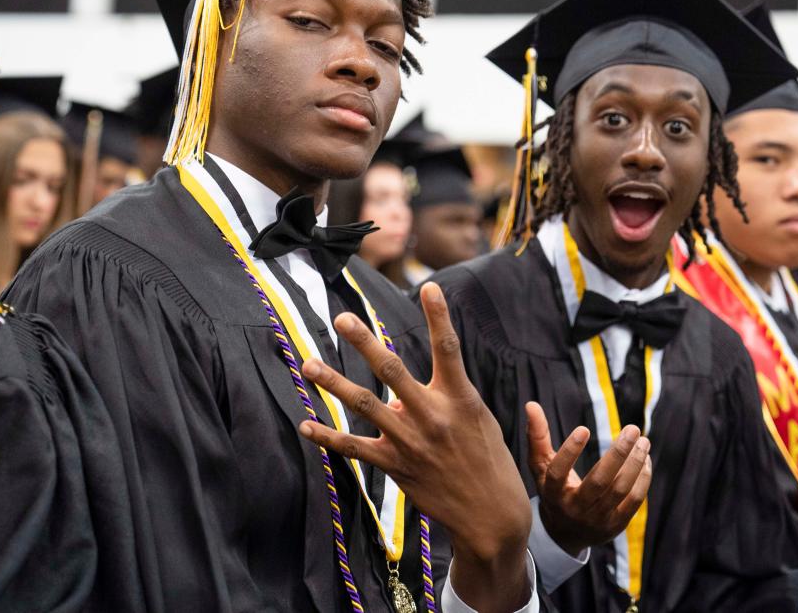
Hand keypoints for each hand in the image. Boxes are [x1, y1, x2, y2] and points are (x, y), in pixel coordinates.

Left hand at [298, 282, 531, 610]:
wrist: (491, 512)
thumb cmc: (486, 457)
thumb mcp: (475, 419)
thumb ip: (437, 399)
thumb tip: (395, 395)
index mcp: (461, 398)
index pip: (448, 348)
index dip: (439, 316)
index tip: (428, 286)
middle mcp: (433, 415)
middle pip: (392, 370)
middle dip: (365, 342)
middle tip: (343, 318)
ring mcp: (411, 441)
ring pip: (365, 405)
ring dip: (333, 383)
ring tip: (308, 364)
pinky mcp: (396, 466)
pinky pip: (354, 448)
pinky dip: (328, 436)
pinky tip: (306, 424)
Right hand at [525, 401, 650, 555]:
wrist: (565, 535)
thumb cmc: (553, 491)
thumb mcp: (541, 468)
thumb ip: (537, 437)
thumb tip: (531, 404)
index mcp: (553, 494)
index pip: (558, 473)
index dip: (569, 452)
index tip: (583, 428)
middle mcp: (575, 510)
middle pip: (599, 482)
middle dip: (618, 454)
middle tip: (632, 429)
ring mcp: (597, 520)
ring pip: (620, 490)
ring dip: (635, 463)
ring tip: (643, 441)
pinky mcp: (615, 525)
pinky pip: (634, 501)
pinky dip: (642, 479)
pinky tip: (645, 460)